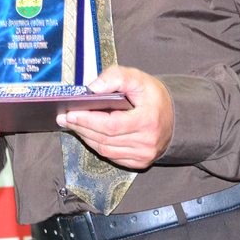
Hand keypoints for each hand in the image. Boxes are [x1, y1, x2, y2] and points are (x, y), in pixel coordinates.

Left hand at [56, 66, 173, 168]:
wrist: (175, 117)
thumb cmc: (154, 96)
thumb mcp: (138, 78)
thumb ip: (116, 77)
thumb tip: (93, 87)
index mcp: (147, 121)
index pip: (110, 125)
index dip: (88, 120)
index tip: (70, 112)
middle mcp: (146, 142)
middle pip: (104, 139)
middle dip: (81, 127)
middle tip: (64, 117)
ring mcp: (143, 155)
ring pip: (105, 150)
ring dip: (86, 137)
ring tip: (72, 124)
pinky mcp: (140, 162)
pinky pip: (111, 156)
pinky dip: (97, 145)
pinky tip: (87, 134)